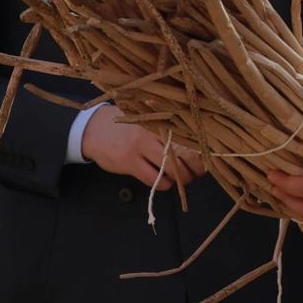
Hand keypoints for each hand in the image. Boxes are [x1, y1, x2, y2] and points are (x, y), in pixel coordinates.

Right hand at [81, 104, 204, 189]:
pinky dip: (164, 184)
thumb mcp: (147, 119)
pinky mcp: (129, 163)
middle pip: (183, 152)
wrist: (94, 129)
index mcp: (158, 118)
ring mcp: (139, 147)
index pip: (187, 134)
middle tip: (200, 172)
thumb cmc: (127, 124)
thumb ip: (166, 126)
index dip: (201, 148)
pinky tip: (167, 182)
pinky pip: (154, 179)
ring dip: (181, 178)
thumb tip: (195, 140)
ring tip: (185, 179)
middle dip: (195, 166)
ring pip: (170, 168)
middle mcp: (150, 131)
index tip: (208, 156)